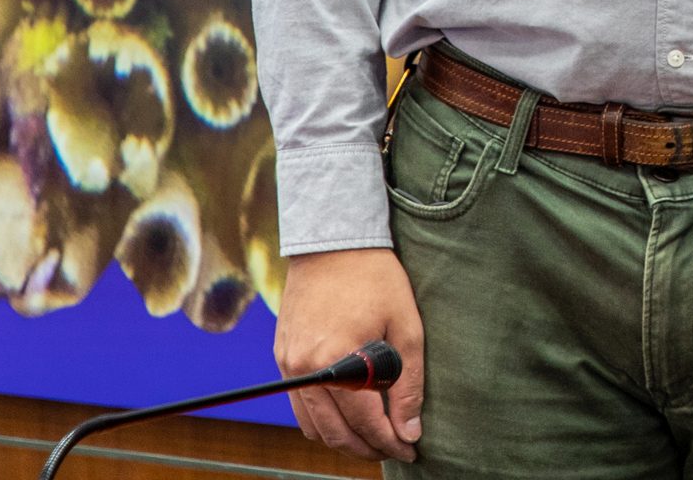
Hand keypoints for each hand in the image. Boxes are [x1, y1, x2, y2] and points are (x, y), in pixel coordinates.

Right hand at [276, 247, 426, 463]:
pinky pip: (299, 405)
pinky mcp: (282, 358)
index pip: (365, 423)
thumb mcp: (405, 328)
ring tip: (373, 435)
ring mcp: (288, 365)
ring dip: (342, 439)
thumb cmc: (375, 279)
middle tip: (394, 446)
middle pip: (334, 434)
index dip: (390, 442)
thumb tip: (409, 430)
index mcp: (337, 362)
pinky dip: (322, 418)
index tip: (410, 449)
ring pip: (312, 427)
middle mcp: (304, 370)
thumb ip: (408, 384)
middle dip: (366, 448)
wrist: (332, 243)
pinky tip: (347, 413)